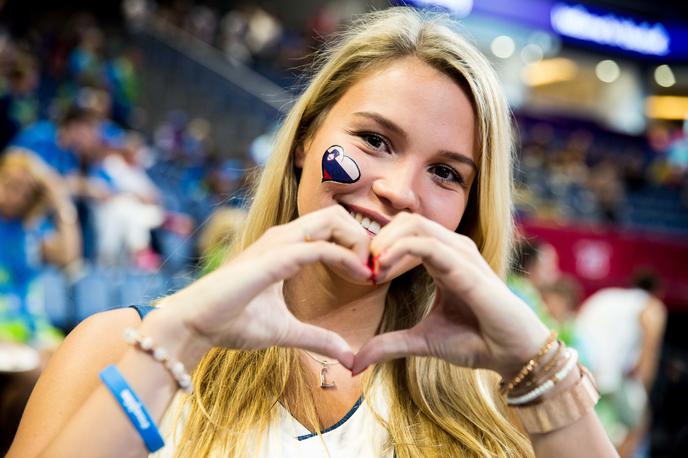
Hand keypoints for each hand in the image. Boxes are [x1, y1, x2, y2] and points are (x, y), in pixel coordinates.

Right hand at [163, 205, 371, 368]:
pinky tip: (360, 275)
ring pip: (331, 221)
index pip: (331, 228)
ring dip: (359, 242)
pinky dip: (346, 258)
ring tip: (369, 272)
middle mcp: (283, 238)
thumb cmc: (232, 322)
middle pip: (336, 216)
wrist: (195, 326)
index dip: (357, 245)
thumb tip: (347, 354)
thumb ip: (318, 338)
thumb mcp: (286, 331)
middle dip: (363, 237)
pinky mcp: (273, 258)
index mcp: (286, 248)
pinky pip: (319, 248)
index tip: (371, 275)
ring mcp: (277, 244)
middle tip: (375, 269)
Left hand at [352, 212, 549, 378]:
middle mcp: (452, 250)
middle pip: (407, 221)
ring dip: (385, 241)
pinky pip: (428, 246)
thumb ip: (389, 344)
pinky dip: (399, 250)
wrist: (511, 354)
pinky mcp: (466, 268)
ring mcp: (461, 255)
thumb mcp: (422, 341)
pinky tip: (383, 269)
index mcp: (442, 259)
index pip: (405, 232)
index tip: (362, 273)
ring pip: (415, 225)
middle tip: (361, 267)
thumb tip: (355, 362)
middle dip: (377, 238)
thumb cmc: (475, 340)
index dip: (378, 246)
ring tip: (372, 268)